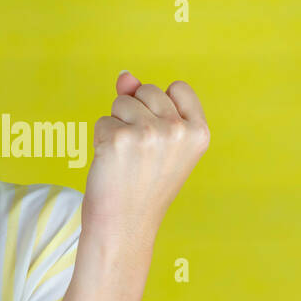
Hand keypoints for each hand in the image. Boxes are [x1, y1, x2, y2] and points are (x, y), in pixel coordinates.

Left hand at [81, 70, 209, 240]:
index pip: (178, 87)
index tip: (160, 137)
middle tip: (140, 153)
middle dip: (136, 113)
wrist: (125, 226)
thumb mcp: (160, 142)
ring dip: (117, 125)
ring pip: (121, 102)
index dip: (162, 106)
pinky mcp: (119, 138)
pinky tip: (111, 164)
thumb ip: (147, 103)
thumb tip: (124, 75)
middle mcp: (178, 130)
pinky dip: (101, 139)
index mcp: (199, 132)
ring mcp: (149, 133)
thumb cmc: (143, 183)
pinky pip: (103, 121)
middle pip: (146, 90)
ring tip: (126, 159)